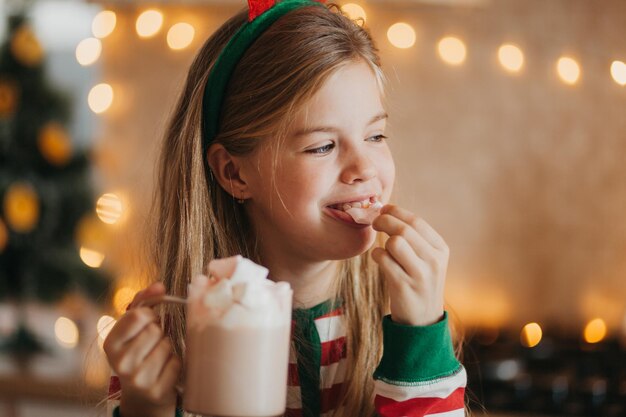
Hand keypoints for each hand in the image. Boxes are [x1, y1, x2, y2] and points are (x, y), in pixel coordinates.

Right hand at [103, 282, 180, 416]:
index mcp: (111, 344)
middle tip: (153, 343)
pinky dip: (176, 363)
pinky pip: (177, 362)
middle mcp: (120, 363)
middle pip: (155, 330)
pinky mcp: (156, 391)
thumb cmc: (140, 352)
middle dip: (159, 332)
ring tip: (158, 357)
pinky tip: (165, 370)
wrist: (143, 395)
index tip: (150, 321)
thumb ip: (144, 301)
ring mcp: (138, 379)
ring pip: (167, 345)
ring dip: (168, 348)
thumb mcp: (134, 328)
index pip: (138, 314)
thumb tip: (159, 285)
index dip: (150, 314)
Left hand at [371, 204, 448, 325]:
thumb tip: (387, 211)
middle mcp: (433, 260)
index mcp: (440, 249)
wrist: (422, 320)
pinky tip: (380, 261)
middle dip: (384, 221)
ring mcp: (420, 274)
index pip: (416, 221)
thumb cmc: (419, 282)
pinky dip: (377, 256)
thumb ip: (413, 237)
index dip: (396, 211)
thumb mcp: (427, 259)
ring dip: (383, 242)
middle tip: (375, 222)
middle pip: (403, 229)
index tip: (384, 209)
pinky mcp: (404, 286)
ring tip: (384, 250)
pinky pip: (383, 260)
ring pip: (394, 242)